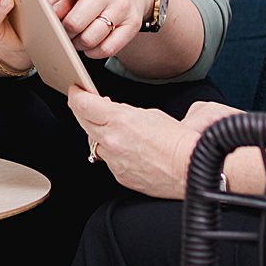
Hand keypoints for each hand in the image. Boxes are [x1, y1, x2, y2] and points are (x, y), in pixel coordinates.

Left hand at [44, 0, 156, 61]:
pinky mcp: (132, 24)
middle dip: (63, 31)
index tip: (37, 12)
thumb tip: (46, 17)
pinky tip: (91, 44)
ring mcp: (122, 7)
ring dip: (77, 44)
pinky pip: (108, 49)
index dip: (48, 0)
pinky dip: (94, 52)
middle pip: (75, 22)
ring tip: (76, 38)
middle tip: (61, 31)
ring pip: (90, 39)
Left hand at [70, 92, 215, 198]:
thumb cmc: (177, 140)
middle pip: (82, 121)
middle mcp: (112, 141)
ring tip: (112, 127)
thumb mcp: (148, 114)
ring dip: (97, 132)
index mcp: (119, 120)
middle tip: (85, 102)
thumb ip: (122, 112)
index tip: (76, 90)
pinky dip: (112, 151)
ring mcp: (114, 160)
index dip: (76, 95)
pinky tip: (125, 147)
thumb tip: (110, 112)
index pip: (82, 105)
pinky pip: (108, 160)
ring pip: (93, 142)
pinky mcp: (119, 176)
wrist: (190, 168)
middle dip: (81, 110)